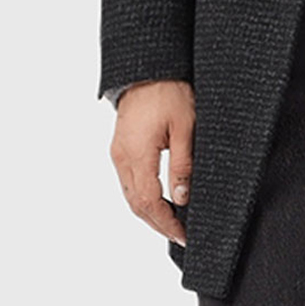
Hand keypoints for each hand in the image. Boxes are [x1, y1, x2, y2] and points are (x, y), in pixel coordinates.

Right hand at [109, 79, 195, 245]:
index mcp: (136, 153)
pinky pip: (129, 183)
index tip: (184, 234)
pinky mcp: (121, 149)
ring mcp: (118, 153)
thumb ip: (182, 165)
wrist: (148, 69)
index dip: (166, 222)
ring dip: (150, 213)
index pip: (149, 201)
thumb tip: (181, 199)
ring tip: (173, 224)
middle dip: (158, 224)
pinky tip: (160, 202)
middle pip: (136, 204)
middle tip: (181, 236)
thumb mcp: (185, 128)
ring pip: (131, 196)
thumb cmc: (169, 92)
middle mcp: (122, 157)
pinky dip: (144, 198)